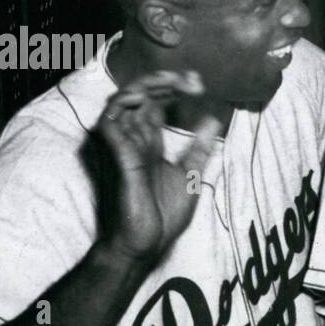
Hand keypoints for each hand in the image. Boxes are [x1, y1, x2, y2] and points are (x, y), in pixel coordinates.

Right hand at [94, 70, 221, 263]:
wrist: (146, 245)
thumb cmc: (162, 218)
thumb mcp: (190, 177)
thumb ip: (199, 149)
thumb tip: (214, 121)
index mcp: (148, 144)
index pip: (154, 104)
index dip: (172, 88)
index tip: (198, 84)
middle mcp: (133, 140)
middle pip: (139, 97)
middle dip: (163, 81)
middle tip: (192, 79)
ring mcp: (121, 146)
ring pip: (122, 101)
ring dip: (147, 85)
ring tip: (173, 81)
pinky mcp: (115, 155)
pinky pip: (110, 120)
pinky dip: (126, 104)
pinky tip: (149, 98)